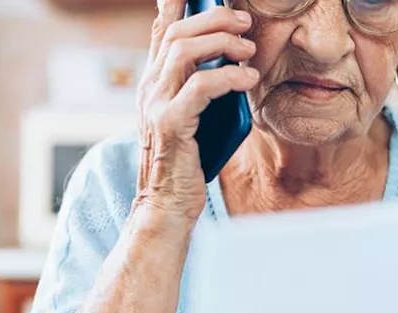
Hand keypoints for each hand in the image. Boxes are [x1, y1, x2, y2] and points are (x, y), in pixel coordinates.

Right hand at [134, 0, 259, 227]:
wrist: (166, 206)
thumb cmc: (186, 165)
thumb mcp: (194, 118)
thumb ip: (202, 89)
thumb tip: (233, 62)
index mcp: (153, 84)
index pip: (160, 30)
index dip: (175, 3)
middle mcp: (149, 89)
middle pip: (175, 31)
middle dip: (214, 18)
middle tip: (246, 23)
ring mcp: (155, 105)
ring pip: (184, 50)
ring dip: (223, 42)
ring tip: (249, 50)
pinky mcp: (170, 124)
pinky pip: (201, 86)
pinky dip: (229, 77)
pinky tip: (247, 79)